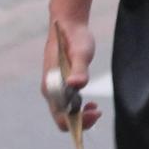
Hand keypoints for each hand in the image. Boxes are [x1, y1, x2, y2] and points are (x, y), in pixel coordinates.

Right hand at [42, 15, 103, 131]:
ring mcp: (54, 88)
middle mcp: (50, 91)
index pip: (61, 118)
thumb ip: (79, 69)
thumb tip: (76, 85)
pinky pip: (67, 104)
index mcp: (51, 86)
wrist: (68, 26)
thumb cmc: (74, 38)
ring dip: (80, 115)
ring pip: (65, 113)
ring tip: (96, 108)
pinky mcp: (61, 84)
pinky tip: (90, 103)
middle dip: (80, 121)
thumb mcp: (81, 53)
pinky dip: (79, 108)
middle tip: (98, 112)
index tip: (95, 113)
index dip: (77, 122)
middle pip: (62, 119)